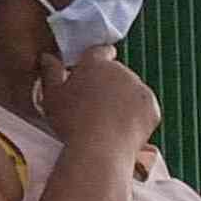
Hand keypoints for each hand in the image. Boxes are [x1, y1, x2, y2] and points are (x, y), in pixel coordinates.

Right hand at [41, 45, 161, 166]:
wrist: (99, 148)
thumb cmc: (71, 123)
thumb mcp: (52, 96)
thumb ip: (50, 73)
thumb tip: (48, 57)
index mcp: (95, 64)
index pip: (101, 52)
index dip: (99, 61)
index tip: (96, 72)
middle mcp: (120, 70)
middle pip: (117, 74)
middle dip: (109, 86)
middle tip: (96, 109)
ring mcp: (139, 88)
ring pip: (132, 92)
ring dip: (124, 102)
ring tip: (108, 124)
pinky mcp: (152, 108)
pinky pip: (145, 110)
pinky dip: (137, 119)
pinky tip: (122, 132)